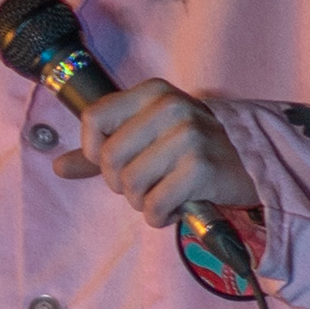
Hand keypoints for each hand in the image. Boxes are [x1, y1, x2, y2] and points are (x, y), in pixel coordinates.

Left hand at [56, 80, 258, 228]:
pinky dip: (159, 216)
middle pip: (109, 158)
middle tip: (145, 184)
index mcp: (152, 92)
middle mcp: (169, 107)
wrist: (251, 161)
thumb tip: (58, 167)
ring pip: (130, 185)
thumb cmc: (192, 150)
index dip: (93, 150)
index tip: (112, 162)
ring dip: (142, 202)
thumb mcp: (148, 136)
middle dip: (120, 184)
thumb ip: (102, 150)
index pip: (93, 119)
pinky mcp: (201, 167)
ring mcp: (188, 135)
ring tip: (164, 193)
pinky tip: (177, 207)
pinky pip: (155, 205)